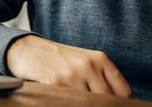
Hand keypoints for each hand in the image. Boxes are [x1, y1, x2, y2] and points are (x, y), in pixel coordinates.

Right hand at [5, 35, 131, 95]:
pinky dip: (68, 103)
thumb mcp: (84, 61)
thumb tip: (118, 99)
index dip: (119, 103)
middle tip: (92, 104)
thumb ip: (102, 77)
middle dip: (102, 105)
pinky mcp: (56, 83)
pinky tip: (64, 100)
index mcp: (99, 59)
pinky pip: (69, 102)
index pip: (123, 91)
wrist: (28, 49)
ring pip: (90, 102)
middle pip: (107, 99)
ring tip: (77, 101)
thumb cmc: (58, 59)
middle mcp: (88, 65)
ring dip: (84, 104)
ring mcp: (73, 75)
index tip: (114, 106)